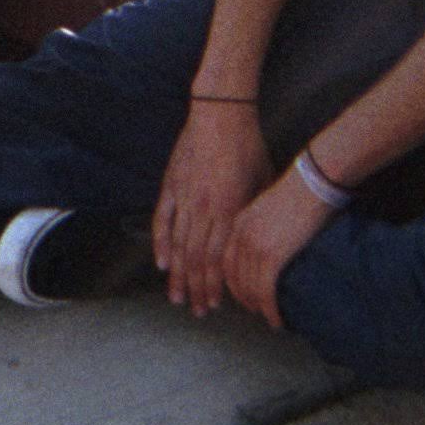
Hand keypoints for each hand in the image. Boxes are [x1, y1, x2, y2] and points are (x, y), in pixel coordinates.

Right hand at [150, 100, 268, 317]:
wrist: (221, 114)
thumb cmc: (248, 146)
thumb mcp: (263, 182)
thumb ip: (253, 214)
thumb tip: (255, 242)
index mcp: (229, 210)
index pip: (218, 258)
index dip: (216, 284)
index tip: (216, 304)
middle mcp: (204, 209)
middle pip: (196, 258)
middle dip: (196, 288)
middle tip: (196, 311)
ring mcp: (184, 197)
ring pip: (178, 245)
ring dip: (178, 274)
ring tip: (177, 297)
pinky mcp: (171, 185)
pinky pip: (163, 219)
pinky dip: (161, 243)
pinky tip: (161, 263)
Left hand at [224, 173, 336, 329]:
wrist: (312, 182)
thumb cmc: (301, 189)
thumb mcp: (271, 204)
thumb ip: (263, 222)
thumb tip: (271, 239)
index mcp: (239, 222)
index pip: (226, 259)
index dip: (232, 280)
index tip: (240, 291)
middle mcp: (241, 236)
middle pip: (233, 277)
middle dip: (241, 298)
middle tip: (253, 310)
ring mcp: (255, 247)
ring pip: (248, 288)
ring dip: (257, 307)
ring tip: (267, 317)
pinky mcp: (271, 256)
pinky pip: (265, 291)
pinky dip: (269, 309)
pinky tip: (277, 320)